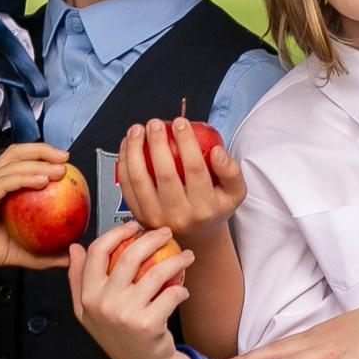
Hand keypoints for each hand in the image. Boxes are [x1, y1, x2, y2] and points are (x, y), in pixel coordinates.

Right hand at [0, 144, 72, 281]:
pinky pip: (3, 183)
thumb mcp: (14, 253)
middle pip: (16, 154)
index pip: (19, 163)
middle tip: (65, 158)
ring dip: (38, 162)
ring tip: (60, 169)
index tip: (65, 164)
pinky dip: (24, 177)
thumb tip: (67, 257)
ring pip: (12, 164)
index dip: (41, 157)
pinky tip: (42, 180)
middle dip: (42, 150)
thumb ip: (40, 255)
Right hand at [67, 222, 195, 358]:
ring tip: (185, 256)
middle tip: (166, 233)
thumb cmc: (119, 337)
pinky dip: (181, 288)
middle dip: (151, 238)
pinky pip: (171, 294)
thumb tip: (75, 248)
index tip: (133, 226)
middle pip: (128, 256)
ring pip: (155, 272)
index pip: (97, 252)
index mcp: (86, 297)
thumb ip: (78, 279)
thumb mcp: (89, 312)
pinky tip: (183, 288)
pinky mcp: (148, 324)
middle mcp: (102, 304)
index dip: (116, 232)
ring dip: (176, 260)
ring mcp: (125, 314)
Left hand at [115, 117, 245, 237]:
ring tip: (136, 129)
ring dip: (134, 150)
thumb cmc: (214, 206)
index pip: (195, 169)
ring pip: (140, 180)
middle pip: (165, 173)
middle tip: (155, 122)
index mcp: (205, 208)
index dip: (186, 142)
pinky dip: (123, 162)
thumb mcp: (234, 192)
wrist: (196, 236)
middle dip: (157, 142)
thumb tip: (216, 151)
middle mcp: (179, 216)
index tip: (180, 122)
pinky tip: (127, 145)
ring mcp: (156, 218)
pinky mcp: (139, 216)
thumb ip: (231, 170)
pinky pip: (127, 186)